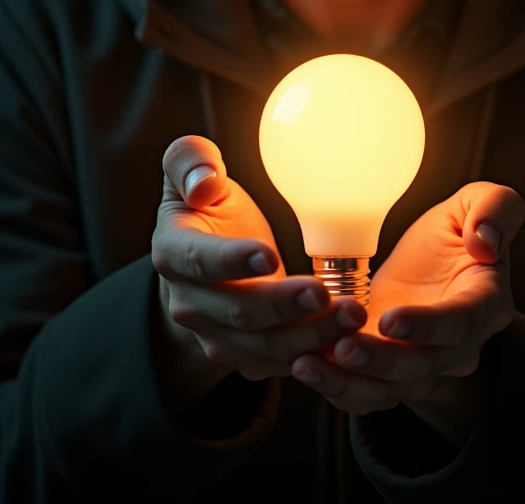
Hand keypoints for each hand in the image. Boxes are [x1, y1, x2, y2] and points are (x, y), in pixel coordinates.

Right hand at [151, 135, 366, 383]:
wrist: (200, 267)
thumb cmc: (207, 208)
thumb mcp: (192, 172)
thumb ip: (190, 160)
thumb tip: (205, 181)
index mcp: (173, 252)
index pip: (200, 261)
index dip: (233, 261)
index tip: (270, 255)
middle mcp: (189, 303)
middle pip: (238, 312)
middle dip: (284, 305)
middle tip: (325, 292)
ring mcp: (215, 337)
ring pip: (264, 345)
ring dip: (310, 335)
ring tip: (351, 315)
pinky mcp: (245, 357)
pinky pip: (280, 364)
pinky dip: (314, 356)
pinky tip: (346, 342)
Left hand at [291, 181, 524, 420]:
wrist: (432, 271)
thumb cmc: (455, 234)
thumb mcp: (479, 203)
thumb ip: (496, 208)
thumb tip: (486, 242)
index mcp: (484, 302)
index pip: (462, 322)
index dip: (428, 326)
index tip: (391, 320)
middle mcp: (458, 347)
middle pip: (422, 364)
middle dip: (381, 360)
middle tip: (342, 346)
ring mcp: (423, 367)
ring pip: (390, 388)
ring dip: (349, 382)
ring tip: (309, 364)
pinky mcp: (390, 376)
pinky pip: (367, 395)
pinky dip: (336, 388)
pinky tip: (305, 369)